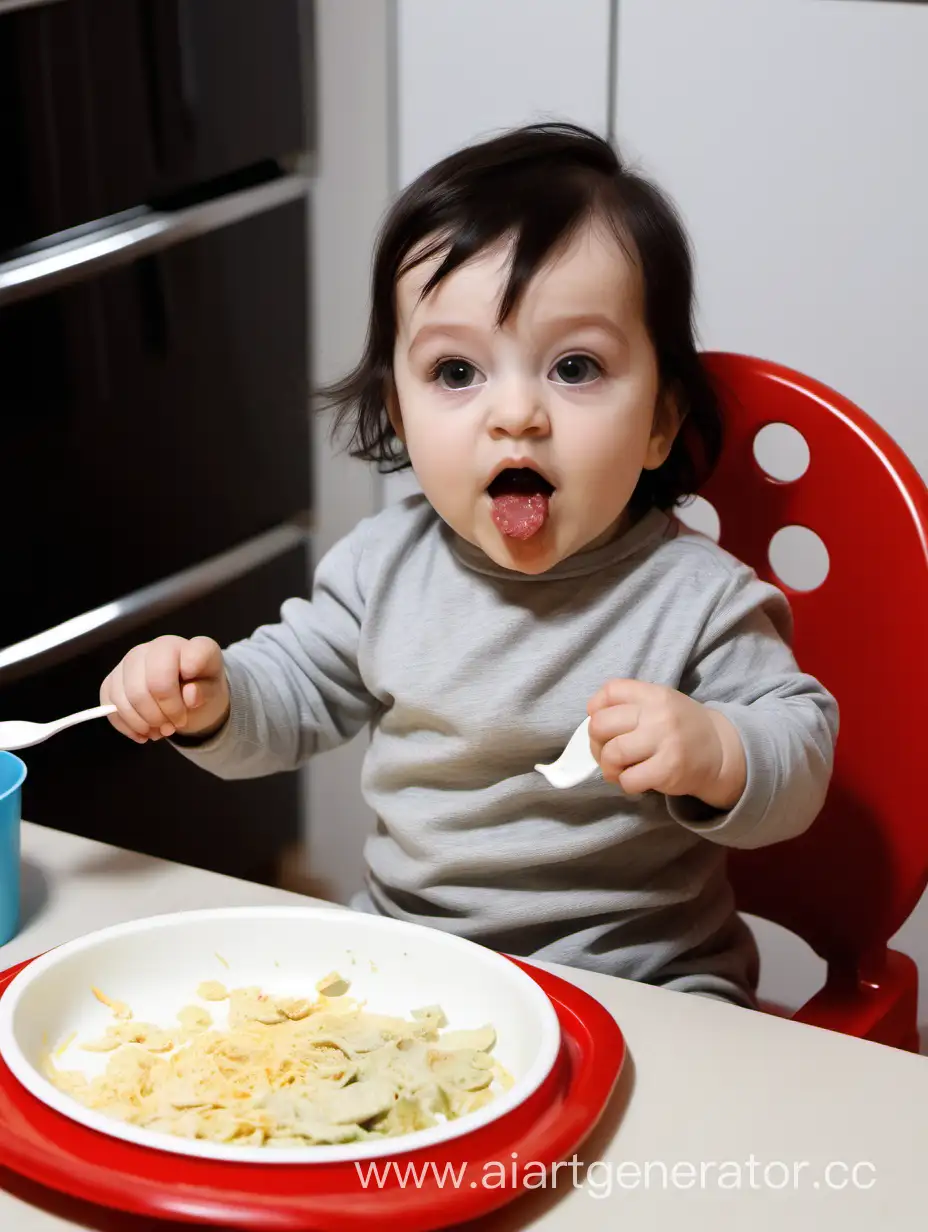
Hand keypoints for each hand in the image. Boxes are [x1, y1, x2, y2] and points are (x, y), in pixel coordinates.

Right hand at [100, 635, 229, 743]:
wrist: (187, 695)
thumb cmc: (202, 690)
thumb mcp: (214, 693)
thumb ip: (206, 692)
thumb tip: (191, 694)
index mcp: (190, 646)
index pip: (186, 658)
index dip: (186, 686)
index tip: (192, 702)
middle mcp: (157, 646)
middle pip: (149, 686)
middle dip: (161, 715)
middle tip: (173, 727)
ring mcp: (131, 660)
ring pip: (125, 697)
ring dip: (143, 723)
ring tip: (159, 731)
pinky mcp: (114, 678)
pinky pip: (109, 704)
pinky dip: (126, 725)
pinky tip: (142, 732)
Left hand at [587, 679, 746, 808]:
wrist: (720, 752)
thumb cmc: (680, 727)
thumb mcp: (660, 703)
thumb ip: (630, 704)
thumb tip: (592, 721)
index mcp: (654, 694)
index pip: (611, 690)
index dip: (596, 708)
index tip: (603, 724)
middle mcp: (658, 715)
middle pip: (601, 724)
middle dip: (596, 742)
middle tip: (606, 752)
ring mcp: (665, 742)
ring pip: (612, 754)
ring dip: (608, 767)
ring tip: (617, 769)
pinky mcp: (668, 770)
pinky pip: (629, 779)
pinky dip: (625, 783)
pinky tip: (635, 779)